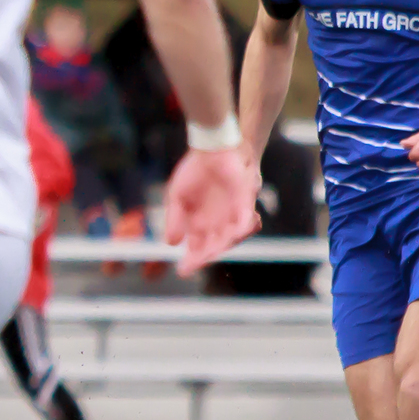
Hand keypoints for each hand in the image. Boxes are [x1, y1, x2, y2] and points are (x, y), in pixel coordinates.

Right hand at [162, 147, 261, 274]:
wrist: (212, 149)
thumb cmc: (194, 171)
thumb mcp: (177, 197)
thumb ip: (174, 220)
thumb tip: (171, 243)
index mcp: (199, 225)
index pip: (197, 248)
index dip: (191, 260)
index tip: (183, 270)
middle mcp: (217, 224)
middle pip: (214, 247)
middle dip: (205, 256)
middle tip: (196, 261)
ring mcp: (232, 215)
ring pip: (231, 238)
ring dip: (223, 245)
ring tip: (212, 250)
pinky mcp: (245, 204)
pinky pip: (246, 221)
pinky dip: (243, 228)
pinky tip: (236, 232)